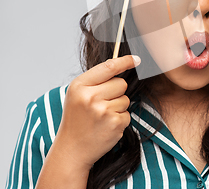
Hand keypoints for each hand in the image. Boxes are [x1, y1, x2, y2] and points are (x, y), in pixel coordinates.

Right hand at [51, 55, 140, 170]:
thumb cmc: (77, 118)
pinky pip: (127, 114)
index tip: (136, 59)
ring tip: (101, 117)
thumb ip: (96, 79)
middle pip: (121, 83)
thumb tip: (120, 63)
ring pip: (125, 99)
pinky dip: (119, 119)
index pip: (108, 67)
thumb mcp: (77, 94)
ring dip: (118, 107)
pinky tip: (105, 126)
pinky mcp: (115, 124)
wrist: (72, 149)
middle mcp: (90, 97)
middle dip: (116, 91)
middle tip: (101, 104)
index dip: (125, 61)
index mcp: (79, 86)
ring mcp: (103, 111)